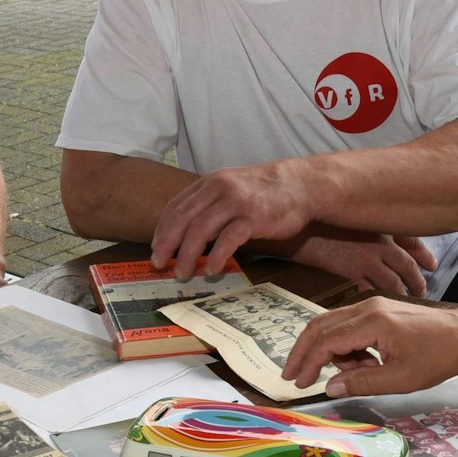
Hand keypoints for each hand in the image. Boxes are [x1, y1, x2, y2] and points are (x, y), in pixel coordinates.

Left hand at [151, 161, 314, 278]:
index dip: (162, 230)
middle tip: (160, 265)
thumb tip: (186, 232)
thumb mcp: (231, 188)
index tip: (156, 249)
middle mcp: (220, 189)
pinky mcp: (254, 217)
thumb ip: (209, 204)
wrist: (301, 186)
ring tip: (183, 273)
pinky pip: (228, 239)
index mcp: (210, 183)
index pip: (176, 207)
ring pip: (201, 230)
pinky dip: (217, 257)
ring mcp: (236, 202)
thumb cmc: (264, 193)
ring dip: (188, 255)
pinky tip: (212, 270)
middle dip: (168, 245)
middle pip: (183, 219)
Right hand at [282, 230, 436, 296]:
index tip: (431, 266)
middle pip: (407, 266)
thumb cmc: (322, 219)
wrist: (297, 224)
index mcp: (383, 227)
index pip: (413, 243)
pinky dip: (377, 298)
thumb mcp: (353, 215)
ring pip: (393, 282)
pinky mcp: (350, 272)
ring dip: (402, 293)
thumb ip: (373, 225)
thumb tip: (389, 236)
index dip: (424, 256)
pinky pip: (371, 290)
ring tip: (405, 302)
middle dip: (417, 281)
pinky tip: (378, 305)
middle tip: (422, 291)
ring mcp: (366, 258)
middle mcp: (380, 243)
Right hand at [282, 296, 457, 395]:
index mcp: (371, 322)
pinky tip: (364, 364)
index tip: (298, 383)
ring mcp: (373, 305)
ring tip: (354, 375)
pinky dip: (346, 346)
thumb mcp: (399, 379)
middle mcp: (367, 307)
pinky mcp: (380, 310)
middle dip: (304, 351)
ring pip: (333, 325)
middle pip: (321, 325)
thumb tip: (330, 386)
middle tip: (293, 376)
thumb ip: (361, 382)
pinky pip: (350, 325)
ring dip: (331, 352)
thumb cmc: (438, 357)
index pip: (326, 341)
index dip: (308, 363)